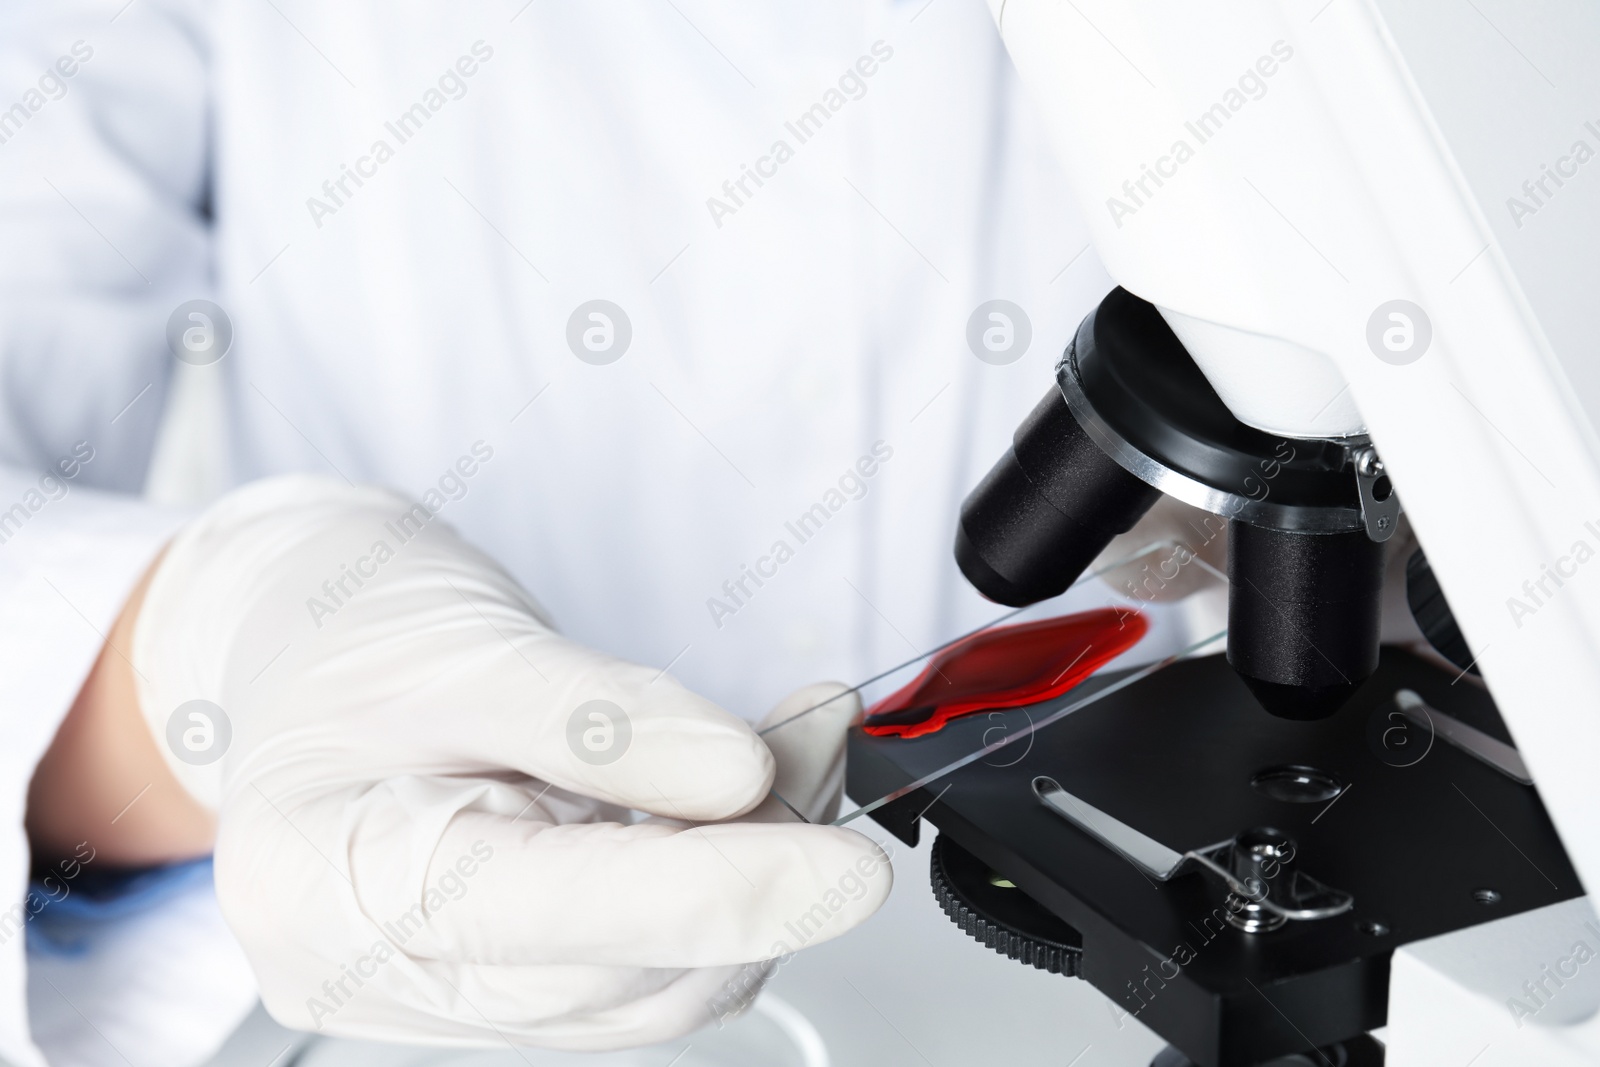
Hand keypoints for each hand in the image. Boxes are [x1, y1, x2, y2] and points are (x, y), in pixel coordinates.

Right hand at [129, 476, 889, 1048]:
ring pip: (648, 988)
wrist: (306, 636)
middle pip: (614, 976)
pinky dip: (718, 884)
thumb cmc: (349, 631)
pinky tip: (748, 798)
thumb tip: (735, 773)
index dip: (710, 893)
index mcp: (323, 881)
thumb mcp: (467, 640)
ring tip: (793, 749)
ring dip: (751, 876)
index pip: (546, 913)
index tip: (838, 864)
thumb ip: (600, 717)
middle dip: (750, 868)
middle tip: (816, 746)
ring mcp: (445, 986)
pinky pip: (641, 965)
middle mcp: (379, 965)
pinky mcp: (508, 976)